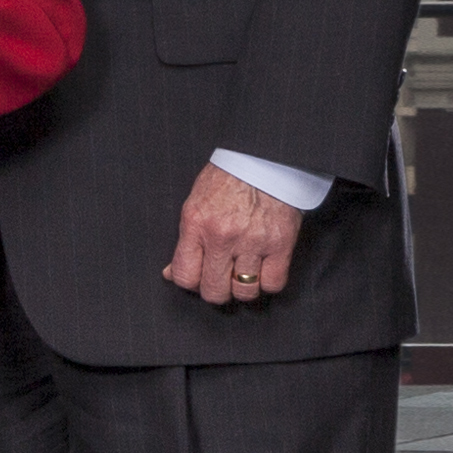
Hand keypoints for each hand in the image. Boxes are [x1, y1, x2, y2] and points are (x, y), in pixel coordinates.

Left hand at [163, 165, 305, 307]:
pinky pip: (274, 283)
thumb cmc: (227, 179)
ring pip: (244, 292)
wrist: (263, 160)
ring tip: (242, 275)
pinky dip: (268, 283)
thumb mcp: (195, 204)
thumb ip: (185, 240)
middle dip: (215, 291)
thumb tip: (171, 273)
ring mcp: (253, 242)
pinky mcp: (281, 244)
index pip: (184, 276)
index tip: (197, 278)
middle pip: (214, 291)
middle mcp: (223, 236)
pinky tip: (263, 271)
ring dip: (242, 289)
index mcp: (196, 224)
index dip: (189, 283)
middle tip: (220, 280)